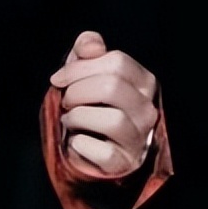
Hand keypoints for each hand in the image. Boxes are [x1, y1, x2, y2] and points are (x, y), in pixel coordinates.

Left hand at [49, 31, 158, 177]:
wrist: (88, 149)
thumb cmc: (89, 105)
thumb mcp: (86, 71)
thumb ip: (88, 49)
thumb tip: (90, 45)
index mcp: (143, 83)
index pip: (117, 62)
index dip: (80, 68)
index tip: (59, 79)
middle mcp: (148, 110)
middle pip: (112, 87)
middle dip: (77, 92)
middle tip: (65, 101)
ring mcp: (139, 139)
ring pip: (111, 120)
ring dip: (78, 118)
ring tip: (69, 120)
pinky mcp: (124, 163)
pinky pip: (103, 152)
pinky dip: (81, 145)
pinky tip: (76, 141)